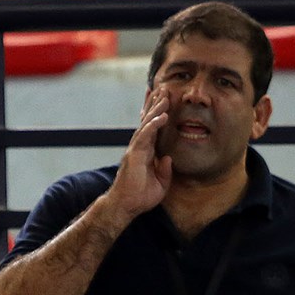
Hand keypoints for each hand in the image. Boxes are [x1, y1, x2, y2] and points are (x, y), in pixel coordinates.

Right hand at [105, 89, 173, 220]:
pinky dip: (153, 125)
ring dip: (156, 109)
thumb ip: (165, 170)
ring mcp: (136, 150)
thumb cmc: (140, 197)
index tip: (164, 100)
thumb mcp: (160, 184)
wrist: (126, 206)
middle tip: (163, 88)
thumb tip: (169, 157)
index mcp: (145, 152)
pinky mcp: (134, 155)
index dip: (157, 114)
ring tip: (164, 95)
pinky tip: (162, 116)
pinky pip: (145, 136)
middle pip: (148, 121)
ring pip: (146, 124)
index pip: (152, 129)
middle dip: (156, 104)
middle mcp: (139, 147)